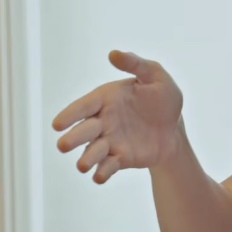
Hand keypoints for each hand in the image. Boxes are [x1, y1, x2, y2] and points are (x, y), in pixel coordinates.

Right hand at [51, 50, 184, 183]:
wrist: (174, 128)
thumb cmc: (163, 98)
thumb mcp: (155, 76)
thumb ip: (135, 64)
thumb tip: (113, 53)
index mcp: (106, 99)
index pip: (84, 105)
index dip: (70, 114)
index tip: (57, 124)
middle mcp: (103, 121)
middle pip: (84, 130)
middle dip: (73, 138)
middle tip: (63, 146)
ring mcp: (110, 141)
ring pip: (93, 151)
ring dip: (86, 158)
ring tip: (82, 166)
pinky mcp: (120, 158)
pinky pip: (108, 166)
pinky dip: (102, 172)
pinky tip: (99, 177)